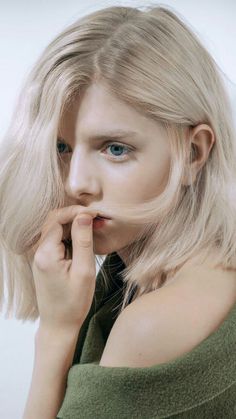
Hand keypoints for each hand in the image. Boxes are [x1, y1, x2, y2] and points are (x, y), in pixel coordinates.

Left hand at [32, 206, 96, 331]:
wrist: (59, 325)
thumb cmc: (74, 302)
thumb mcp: (84, 271)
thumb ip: (83, 241)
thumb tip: (84, 215)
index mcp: (46, 253)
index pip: (58, 218)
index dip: (77, 212)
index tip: (95, 214)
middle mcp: (38, 252)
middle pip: (54, 221)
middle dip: (75, 217)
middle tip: (96, 220)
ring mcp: (39, 256)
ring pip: (55, 230)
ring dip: (73, 226)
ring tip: (93, 229)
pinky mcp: (44, 261)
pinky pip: (55, 240)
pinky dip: (69, 237)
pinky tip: (83, 242)